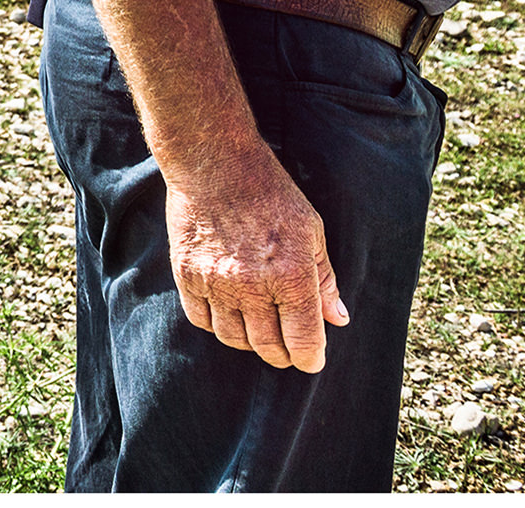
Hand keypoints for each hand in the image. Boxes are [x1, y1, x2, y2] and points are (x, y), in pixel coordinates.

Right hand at [166, 151, 347, 372]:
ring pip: (233, 338)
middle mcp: (252, 285)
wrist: (215, 163)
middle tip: (287, 348)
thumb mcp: (310, 231)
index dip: (311, 358)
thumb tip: (338, 319)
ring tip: (258, 328)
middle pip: (268, 346)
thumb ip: (324, 279)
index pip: (304, 340)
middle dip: (283, 354)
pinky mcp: (187, 275)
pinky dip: (217, 323)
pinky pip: (201, 319)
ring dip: (250, 340)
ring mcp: (215, 281)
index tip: (312, 360)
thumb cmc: (270, 193)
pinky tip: (228, 311)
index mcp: (291, 274)